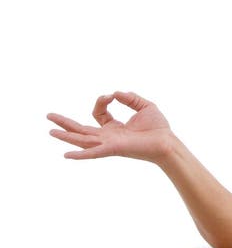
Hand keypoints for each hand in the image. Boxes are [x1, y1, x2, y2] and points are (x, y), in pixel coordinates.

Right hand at [48, 92, 173, 161]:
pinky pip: (94, 152)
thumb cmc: (158, 127)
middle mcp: (108, 137)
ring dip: (66, 136)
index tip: (113, 95)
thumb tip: (115, 93)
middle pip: (82, 130)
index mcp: (114, 128)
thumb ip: (130, 98)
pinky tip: (66, 154)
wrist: (167, 142)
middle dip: (65, 123)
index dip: (101, 101)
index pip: (98, 114)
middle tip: (48, 116)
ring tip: (50, 131)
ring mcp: (109, 144)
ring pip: (83, 140)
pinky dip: (80, 154)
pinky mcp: (113, 149)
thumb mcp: (145, 106)